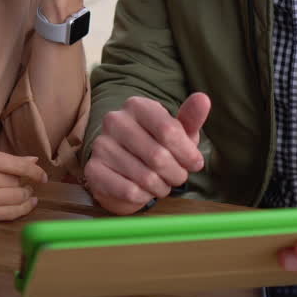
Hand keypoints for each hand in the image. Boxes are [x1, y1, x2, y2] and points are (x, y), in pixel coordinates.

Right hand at [0, 146, 47, 222]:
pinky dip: (18, 211)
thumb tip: (32, 160)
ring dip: (25, 199)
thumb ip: (2, 158)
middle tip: (30, 184)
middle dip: (27, 185)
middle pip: (15, 183)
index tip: (43, 175)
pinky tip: (24, 205)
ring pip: (12, 200)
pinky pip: (3, 215)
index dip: (34, 172)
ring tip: (28, 195)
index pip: (16, 165)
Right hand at [84, 93, 210, 214]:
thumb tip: (204, 99)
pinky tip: (144, 191)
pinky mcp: (93, 170)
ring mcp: (101, 145)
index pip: (169, 131)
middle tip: (178, 177)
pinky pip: (130, 191)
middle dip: (177, 173)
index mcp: (137, 105)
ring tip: (162, 183)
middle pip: (159, 156)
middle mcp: (115, 121)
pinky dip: (144, 196)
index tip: (195, 163)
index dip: (188, 153)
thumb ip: (191, 117)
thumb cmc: (157, 146)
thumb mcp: (177, 131)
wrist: (122, 168)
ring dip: (162, 187)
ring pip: (146, 177)